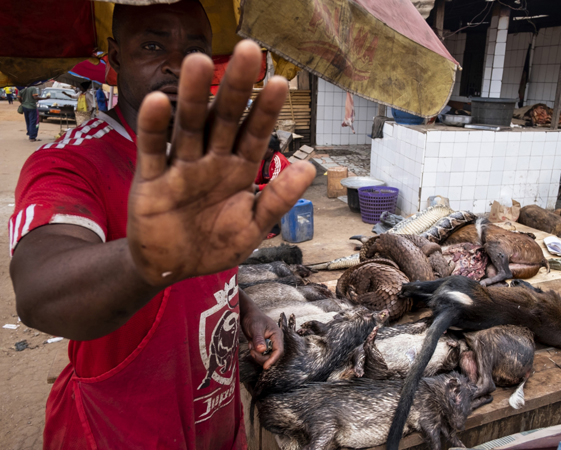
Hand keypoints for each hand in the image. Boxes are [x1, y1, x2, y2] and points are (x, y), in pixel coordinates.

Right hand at [127, 41, 315, 285]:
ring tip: (200, 61)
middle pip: (225, 118)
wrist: (172, 269)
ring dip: (194, 95)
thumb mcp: (252, 226)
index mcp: (237, 170)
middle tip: (249, 51)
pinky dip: (154, 127)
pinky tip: (158, 100)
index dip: (267, 110)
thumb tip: (308, 168)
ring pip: (189, 125)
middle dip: (237, 88)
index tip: (281, 82)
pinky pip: (153, 149)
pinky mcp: (151, 179)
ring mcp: (181, 167)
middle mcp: (211, 161)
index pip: (256, 134)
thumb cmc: (213, 245)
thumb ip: (277, 199)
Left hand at [241, 308, 283, 369]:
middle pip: (273, 356)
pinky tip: (251, 345)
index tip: (265, 367)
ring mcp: (270, 343)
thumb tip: (262, 350)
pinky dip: (255, 353)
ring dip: (258, 355)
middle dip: (262, 357)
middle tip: (252, 351)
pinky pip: (262, 354)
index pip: (279, 350)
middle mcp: (275, 340)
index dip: (273, 360)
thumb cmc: (253, 319)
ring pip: (267, 357)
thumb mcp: (255, 328)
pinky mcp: (264, 345)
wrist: (248, 315)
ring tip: (251, 346)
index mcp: (277, 335)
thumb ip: (258, 339)